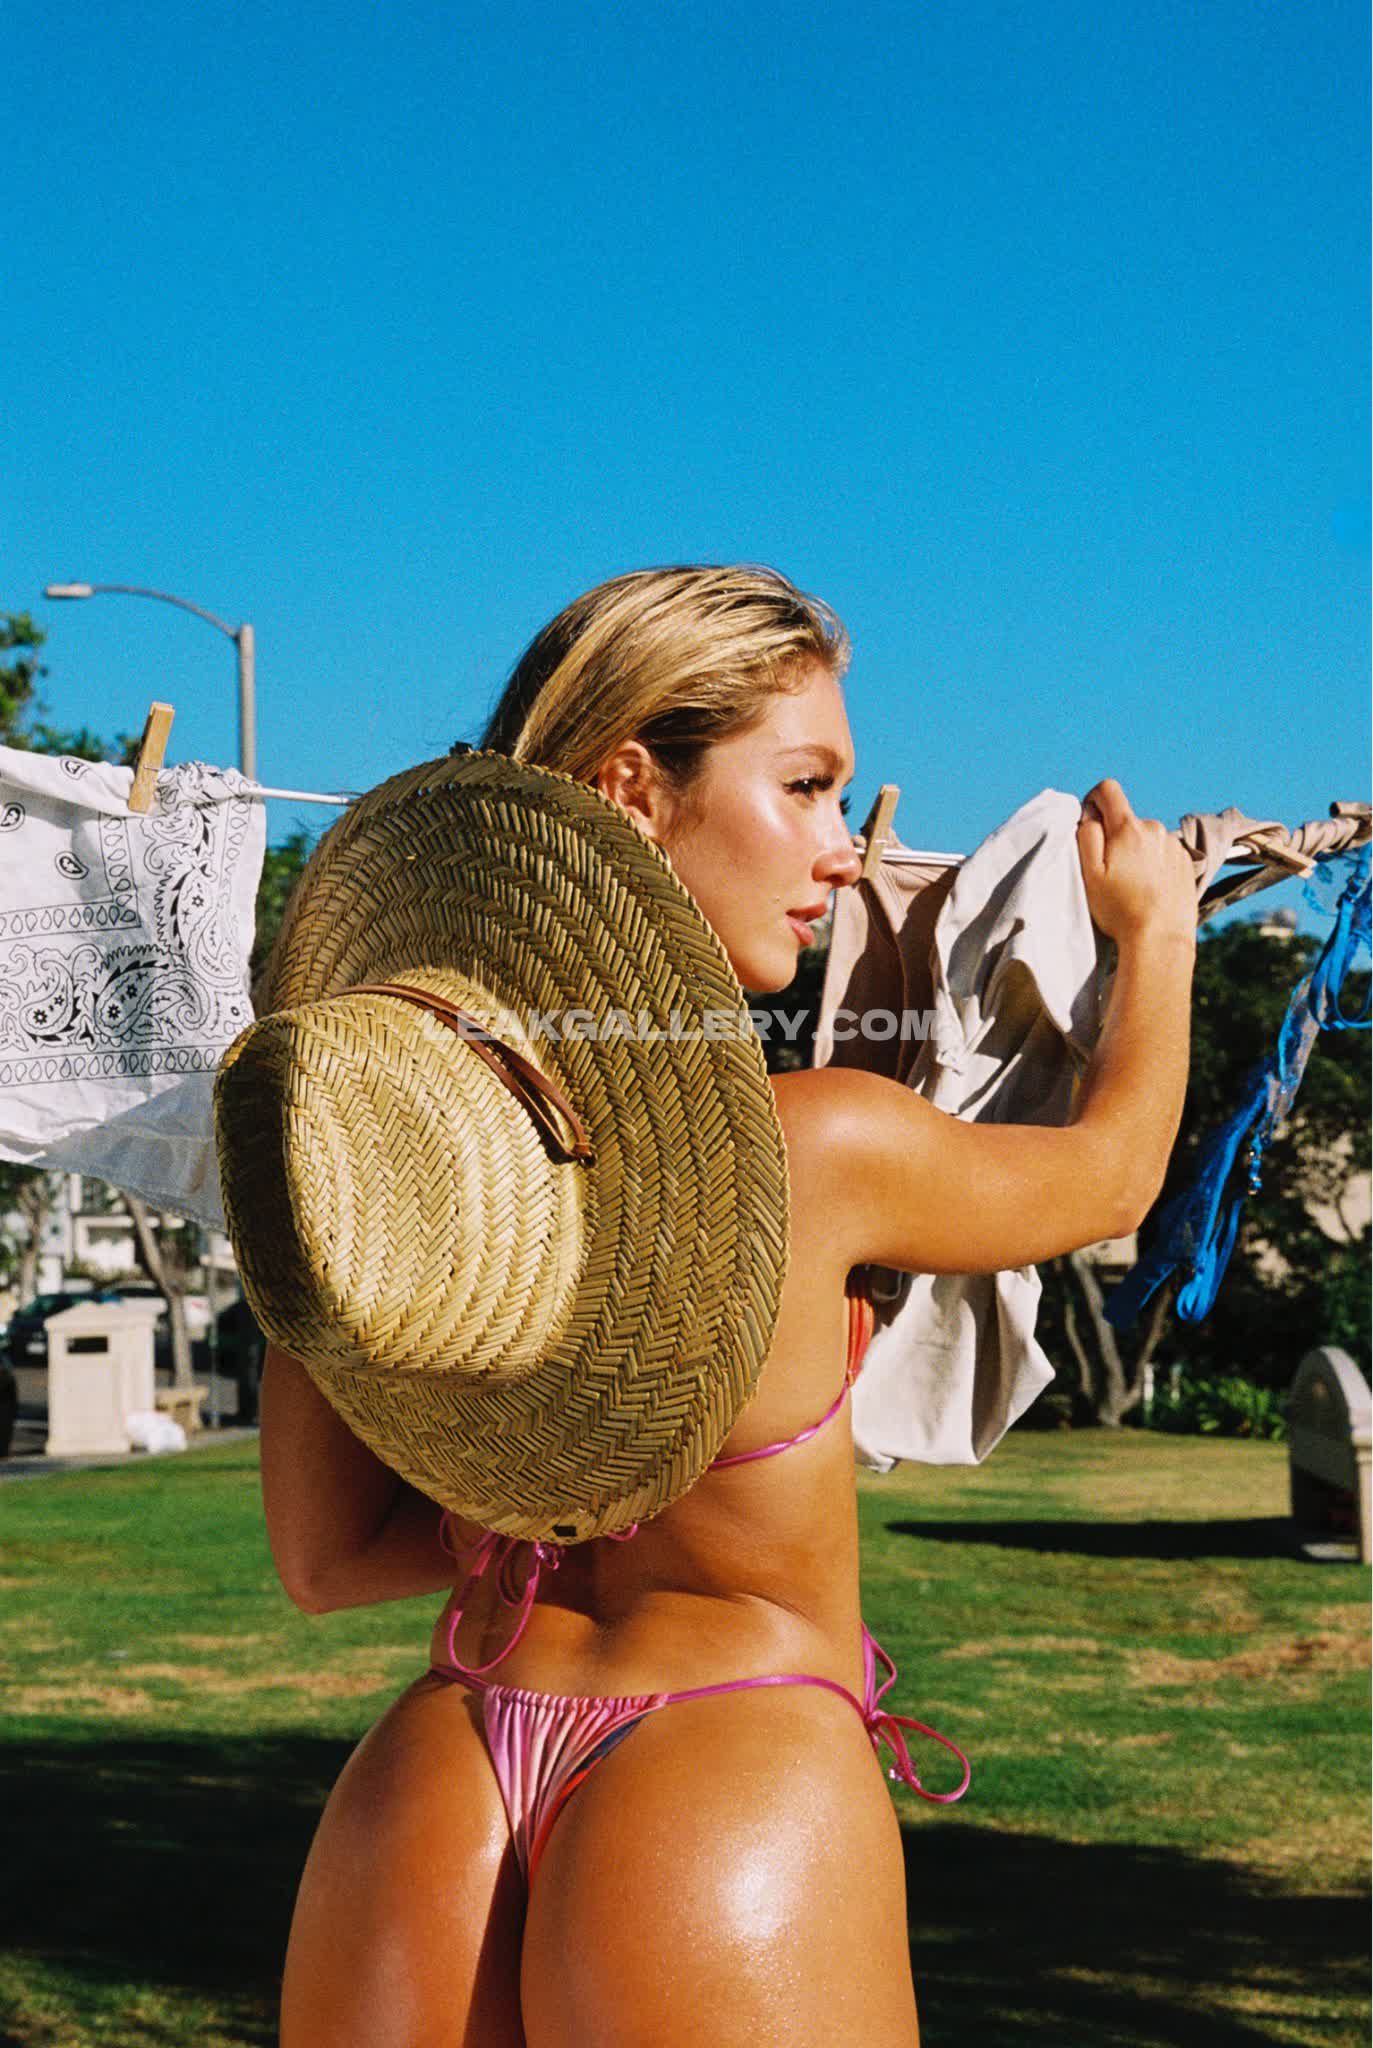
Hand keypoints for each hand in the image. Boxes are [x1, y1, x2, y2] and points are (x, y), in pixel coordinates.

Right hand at [1077, 779, 1196, 944]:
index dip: (1093, 801)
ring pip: (1145, 838)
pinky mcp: (1186, 863)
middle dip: (1114, 837)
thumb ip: (1086, 835)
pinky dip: (1153, 865)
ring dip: (1135, 853)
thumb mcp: (1090, 873)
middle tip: (1110, 872)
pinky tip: (1150, 889)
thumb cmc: (1120, 908)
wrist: (1161, 938)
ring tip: (1132, 885)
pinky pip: (1163, 853)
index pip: (1108, 789)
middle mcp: (1155, 829)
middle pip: (1126, 820)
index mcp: (1129, 828)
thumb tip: (1090, 814)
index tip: (1090, 825)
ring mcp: (1174, 846)